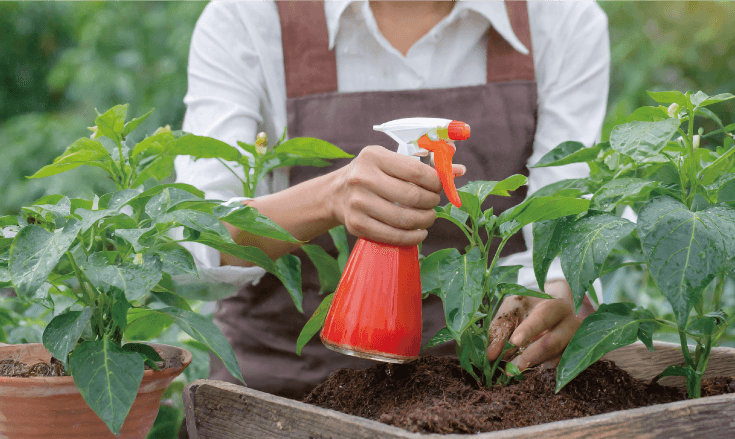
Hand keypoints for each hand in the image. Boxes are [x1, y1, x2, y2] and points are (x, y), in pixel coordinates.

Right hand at [328, 145, 464, 245]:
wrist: (336, 194)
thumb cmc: (373, 175)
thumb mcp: (391, 162)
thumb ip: (424, 164)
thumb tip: (459, 170)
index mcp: (373, 156)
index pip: (416, 171)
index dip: (436, 182)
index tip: (440, 187)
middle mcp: (362, 178)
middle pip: (412, 196)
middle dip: (432, 202)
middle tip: (434, 203)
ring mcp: (358, 203)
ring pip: (405, 218)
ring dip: (425, 221)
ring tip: (429, 217)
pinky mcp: (357, 225)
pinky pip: (393, 236)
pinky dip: (413, 237)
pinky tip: (419, 232)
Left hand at [486, 280, 594, 370]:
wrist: (551, 310)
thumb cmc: (528, 306)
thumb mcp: (512, 309)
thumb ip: (501, 328)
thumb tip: (491, 354)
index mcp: (557, 307)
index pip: (543, 317)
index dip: (528, 330)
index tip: (514, 341)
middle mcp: (571, 326)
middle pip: (553, 343)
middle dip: (530, 356)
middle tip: (511, 368)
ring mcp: (575, 344)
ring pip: (555, 359)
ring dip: (531, 366)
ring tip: (512, 370)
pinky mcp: (572, 358)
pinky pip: (555, 367)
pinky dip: (538, 370)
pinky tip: (525, 371)